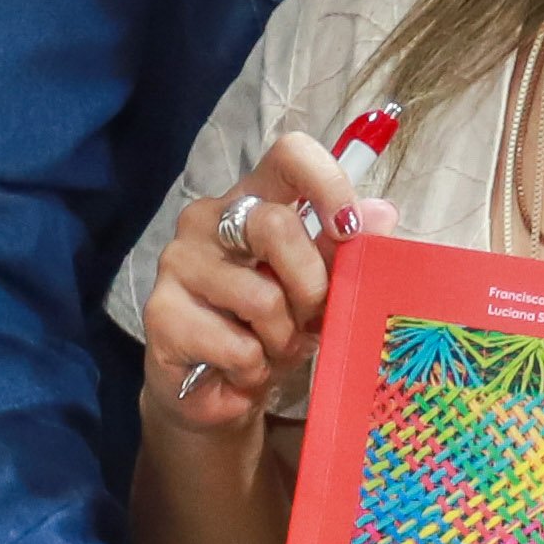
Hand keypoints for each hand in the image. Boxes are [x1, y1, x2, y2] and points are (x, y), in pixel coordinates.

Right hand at [145, 130, 387, 435]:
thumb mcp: (315, 288)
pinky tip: (239, 369)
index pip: (289, 155)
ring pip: (260, 298)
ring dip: (282, 340)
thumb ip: (343, 251)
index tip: (349, 229)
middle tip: (310, 319)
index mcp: (252, 199)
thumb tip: (382, 213)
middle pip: (276, 227)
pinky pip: (237, 347)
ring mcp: (178, 263)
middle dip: (311, 286)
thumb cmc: (269, 328)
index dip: (327, 185)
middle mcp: (207, 219)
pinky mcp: (161, 313)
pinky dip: (254, 370)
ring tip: (270, 349)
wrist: (215, 388)